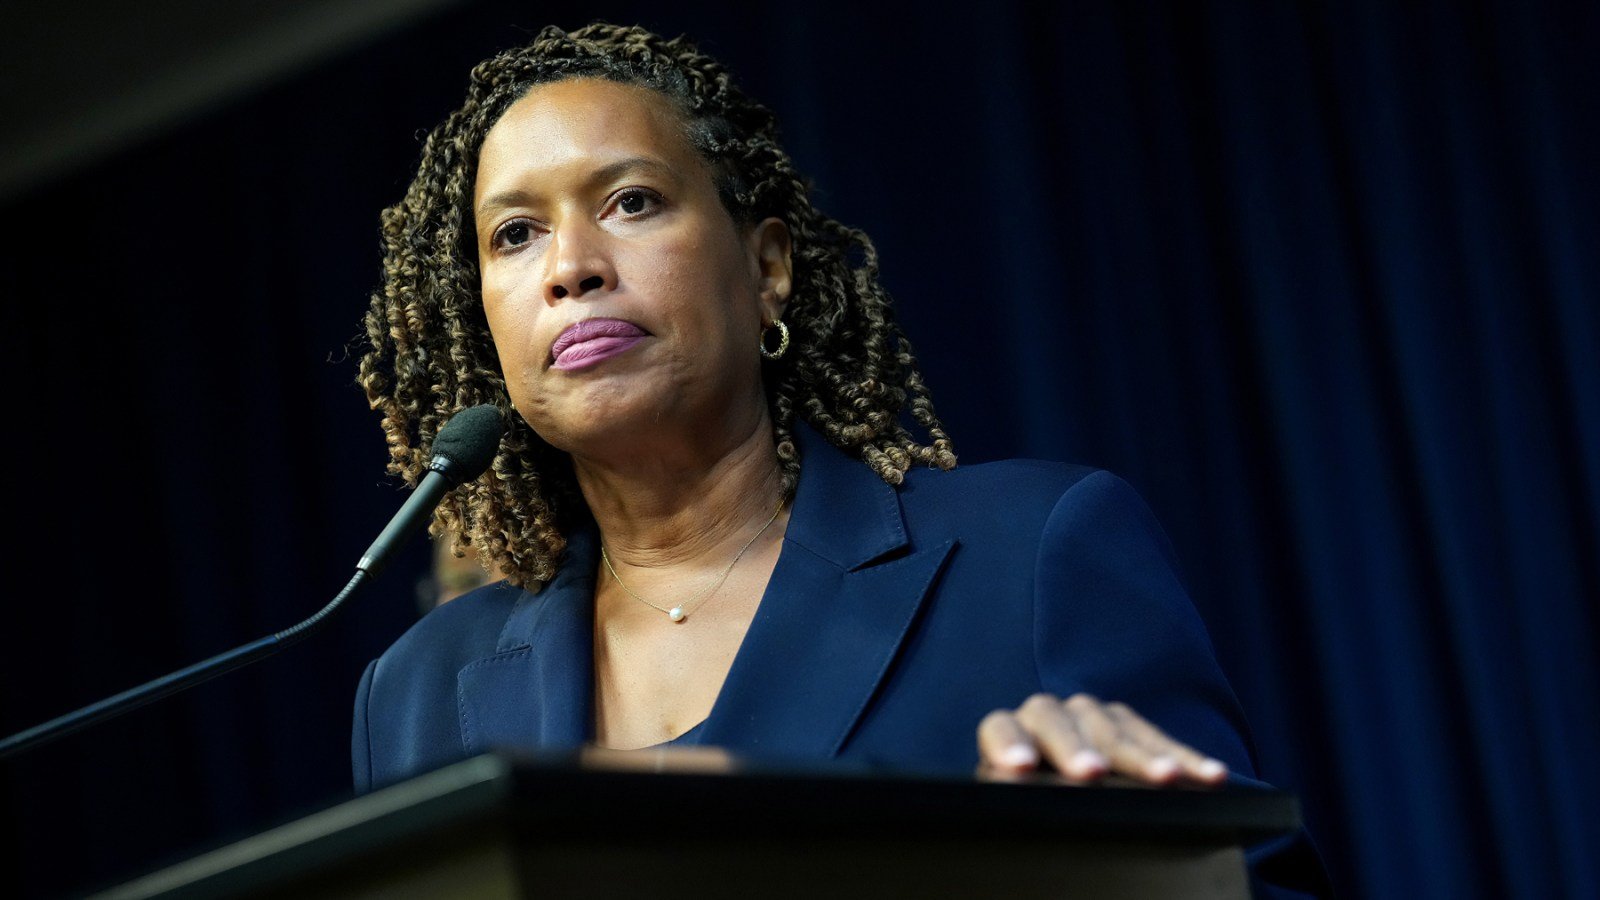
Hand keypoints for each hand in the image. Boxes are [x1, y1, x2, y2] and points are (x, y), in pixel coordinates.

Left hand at [978, 692, 1229, 785]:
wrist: (1061, 787)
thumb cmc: (1032, 804)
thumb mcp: (1020, 803)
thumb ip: (1019, 799)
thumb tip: (1020, 815)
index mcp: (1008, 734)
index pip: (1001, 730)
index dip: (1009, 746)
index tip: (1019, 767)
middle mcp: (1046, 715)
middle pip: (1057, 723)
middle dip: (1078, 749)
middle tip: (1093, 773)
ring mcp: (1087, 713)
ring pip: (1114, 731)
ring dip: (1143, 756)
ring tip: (1168, 777)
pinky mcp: (1125, 721)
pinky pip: (1158, 739)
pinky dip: (1186, 760)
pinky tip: (1212, 776)